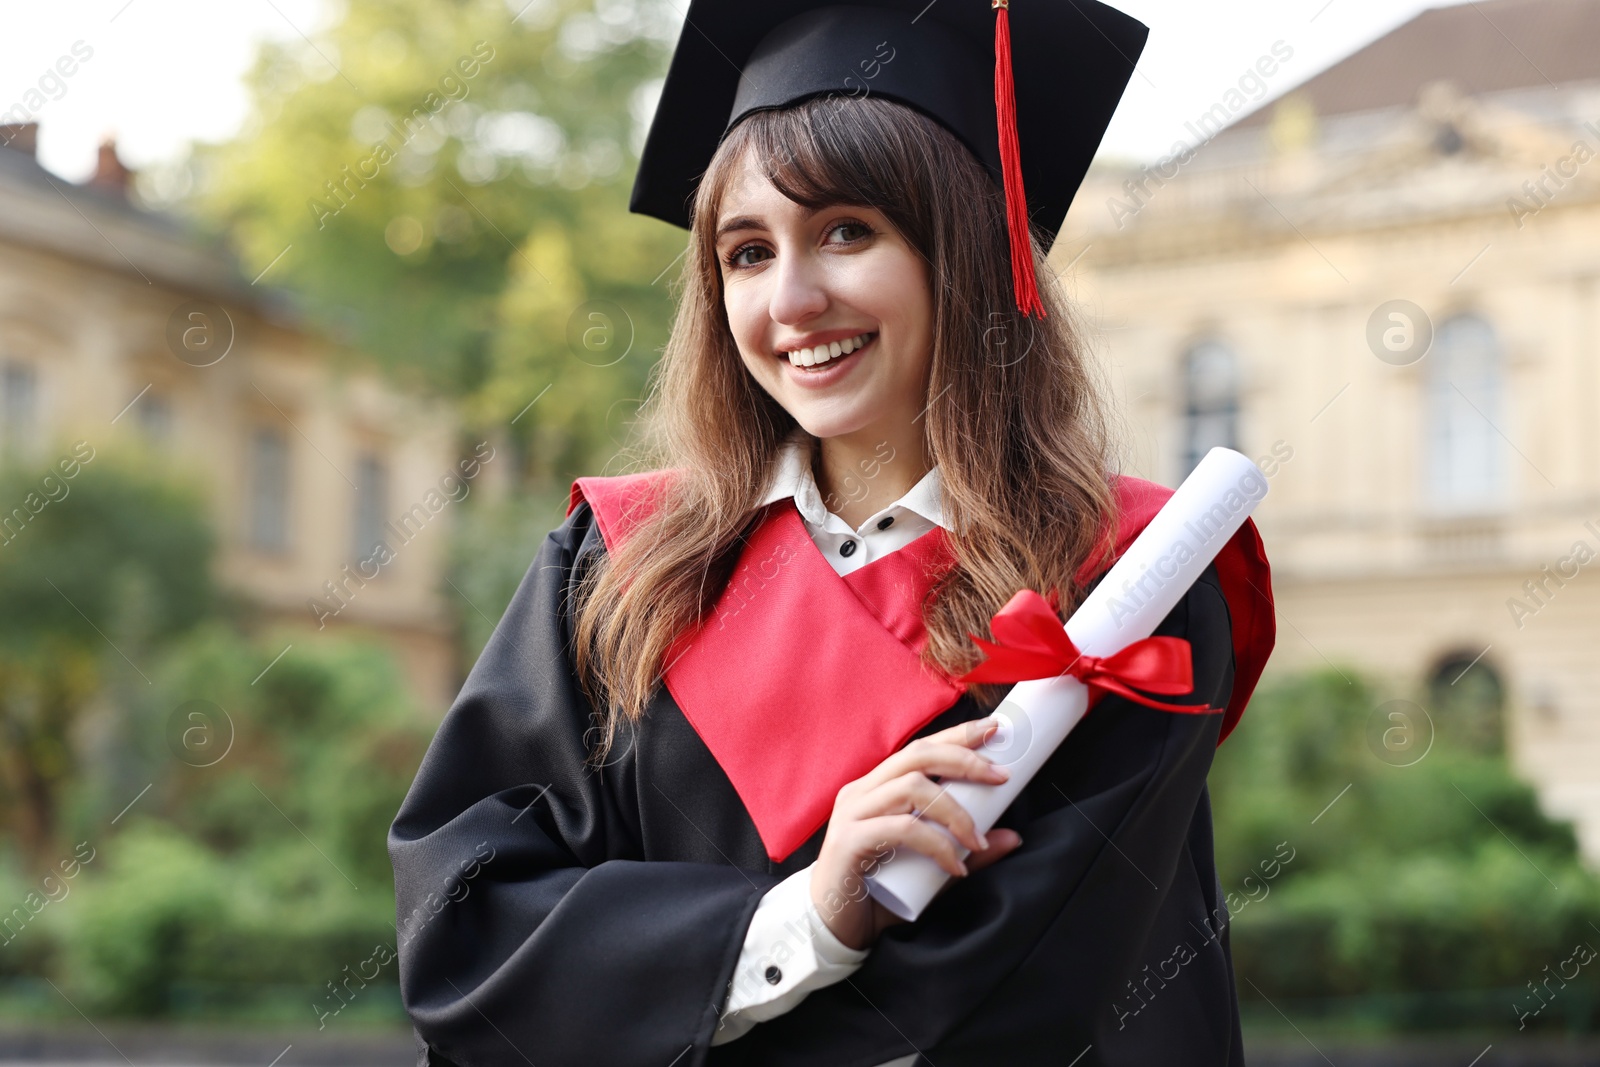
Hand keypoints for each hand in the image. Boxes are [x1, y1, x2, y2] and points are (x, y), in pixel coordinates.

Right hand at [810, 717, 1025, 950]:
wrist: (832, 930)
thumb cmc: (876, 894)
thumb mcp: (931, 870)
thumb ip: (965, 851)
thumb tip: (1011, 836)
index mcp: (877, 788)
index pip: (920, 749)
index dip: (957, 735)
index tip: (994, 729)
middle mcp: (862, 792)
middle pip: (916, 755)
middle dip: (963, 759)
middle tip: (1000, 777)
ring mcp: (852, 813)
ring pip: (911, 787)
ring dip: (954, 810)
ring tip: (976, 840)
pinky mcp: (850, 841)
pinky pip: (902, 829)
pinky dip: (935, 844)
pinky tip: (954, 866)